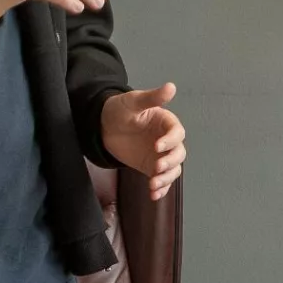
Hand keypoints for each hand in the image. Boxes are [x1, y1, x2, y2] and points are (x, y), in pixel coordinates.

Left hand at [100, 83, 185, 199]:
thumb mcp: (134, 102)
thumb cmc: (119, 110)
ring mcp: (160, 156)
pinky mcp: (151, 167)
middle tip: (155, 168)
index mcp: (167, 123)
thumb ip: (152, 97)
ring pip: (173, 170)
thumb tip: (171, 86)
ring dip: (166, 179)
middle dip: (169, 163)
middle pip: (179, 154)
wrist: (103, 126)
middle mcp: (167, 141)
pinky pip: (161, 180)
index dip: (170, 141)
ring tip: (153, 185)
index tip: (156, 146)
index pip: (177, 134)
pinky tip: (153, 195)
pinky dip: (160, 189)